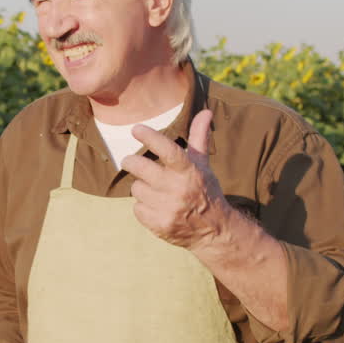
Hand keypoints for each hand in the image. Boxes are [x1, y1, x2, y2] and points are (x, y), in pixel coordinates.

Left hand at [121, 109, 228, 249]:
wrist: (214, 230)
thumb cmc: (205, 191)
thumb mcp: (204, 165)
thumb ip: (199, 138)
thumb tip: (206, 111)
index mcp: (190, 171)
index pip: (168, 150)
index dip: (150, 138)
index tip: (136, 129)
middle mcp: (178, 189)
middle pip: (140, 167)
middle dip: (130, 162)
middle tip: (129, 161)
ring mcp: (168, 208)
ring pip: (136, 188)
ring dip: (141, 187)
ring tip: (155, 191)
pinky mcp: (159, 224)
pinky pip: (137, 208)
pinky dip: (142, 207)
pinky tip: (156, 207)